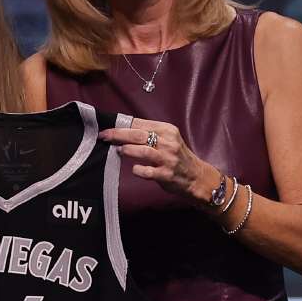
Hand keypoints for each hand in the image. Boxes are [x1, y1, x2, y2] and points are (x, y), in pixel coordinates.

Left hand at [99, 118, 218, 207]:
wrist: (196, 176)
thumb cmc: (177, 157)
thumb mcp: (168, 139)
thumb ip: (150, 133)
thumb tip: (122, 129)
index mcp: (167, 130)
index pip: (139, 123)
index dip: (121, 125)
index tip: (107, 128)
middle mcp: (168, 142)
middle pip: (137, 135)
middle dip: (118, 135)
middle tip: (104, 137)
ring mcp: (167, 158)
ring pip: (142, 150)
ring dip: (127, 150)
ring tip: (119, 151)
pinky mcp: (166, 174)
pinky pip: (146, 171)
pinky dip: (137, 170)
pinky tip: (134, 169)